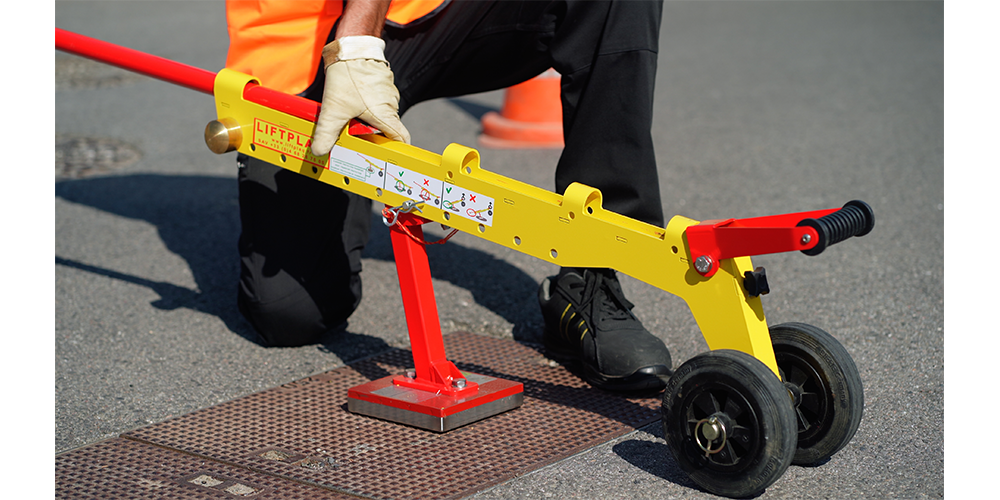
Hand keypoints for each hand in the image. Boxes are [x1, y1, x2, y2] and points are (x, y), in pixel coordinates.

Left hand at [310, 36, 410, 156]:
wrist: (351, 46)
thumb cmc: (348, 76)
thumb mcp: (334, 109)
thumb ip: (327, 132)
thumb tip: (319, 150)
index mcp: (386, 115)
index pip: (401, 140)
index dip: (397, 150)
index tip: (387, 155)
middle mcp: (391, 105)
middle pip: (386, 128)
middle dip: (372, 134)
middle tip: (354, 136)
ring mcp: (388, 92)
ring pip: (380, 113)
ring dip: (367, 117)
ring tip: (349, 116)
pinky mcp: (382, 82)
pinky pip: (376, 99)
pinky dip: (366, 103)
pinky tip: (351, 100)